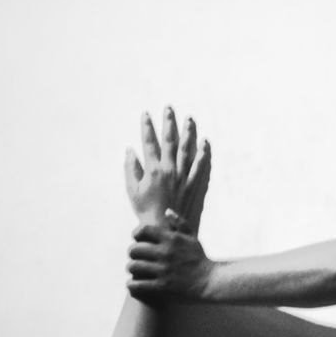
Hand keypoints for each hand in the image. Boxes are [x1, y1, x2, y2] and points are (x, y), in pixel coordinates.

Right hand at [123, 108, 211, 229]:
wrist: (166, 228)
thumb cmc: (145, 211)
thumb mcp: (132, 191)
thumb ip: (131, 169)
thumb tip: (130, 150)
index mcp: (153, 170)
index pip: (149, 142)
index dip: (147, 127)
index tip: (146, 114)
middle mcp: (170, 169)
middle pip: (170, 140)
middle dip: (168, 122)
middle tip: (169, 108)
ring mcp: (185, 175)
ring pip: (188, 148)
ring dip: (188, 132)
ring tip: (189, 118)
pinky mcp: (196, 183)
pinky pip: (202, 164)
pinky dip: (204, 151)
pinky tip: (205, 141)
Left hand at [127, 209, 212, 300]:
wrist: (210, 280)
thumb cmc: (200, 258)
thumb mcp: (192, 238)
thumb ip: (180, 223)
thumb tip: (167, 211)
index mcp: (172, 239)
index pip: (144, 230)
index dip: (137, 234)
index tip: (139, 240)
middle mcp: (166, 253)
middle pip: (134, 249)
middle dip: (133, 253)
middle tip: (137, 257)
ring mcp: (163, 270)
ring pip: (133, 267)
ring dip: (132, 269)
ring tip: (136, 270)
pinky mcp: (162, 286)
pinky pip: (137, 284)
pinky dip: (132, 285)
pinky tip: (136, 284)